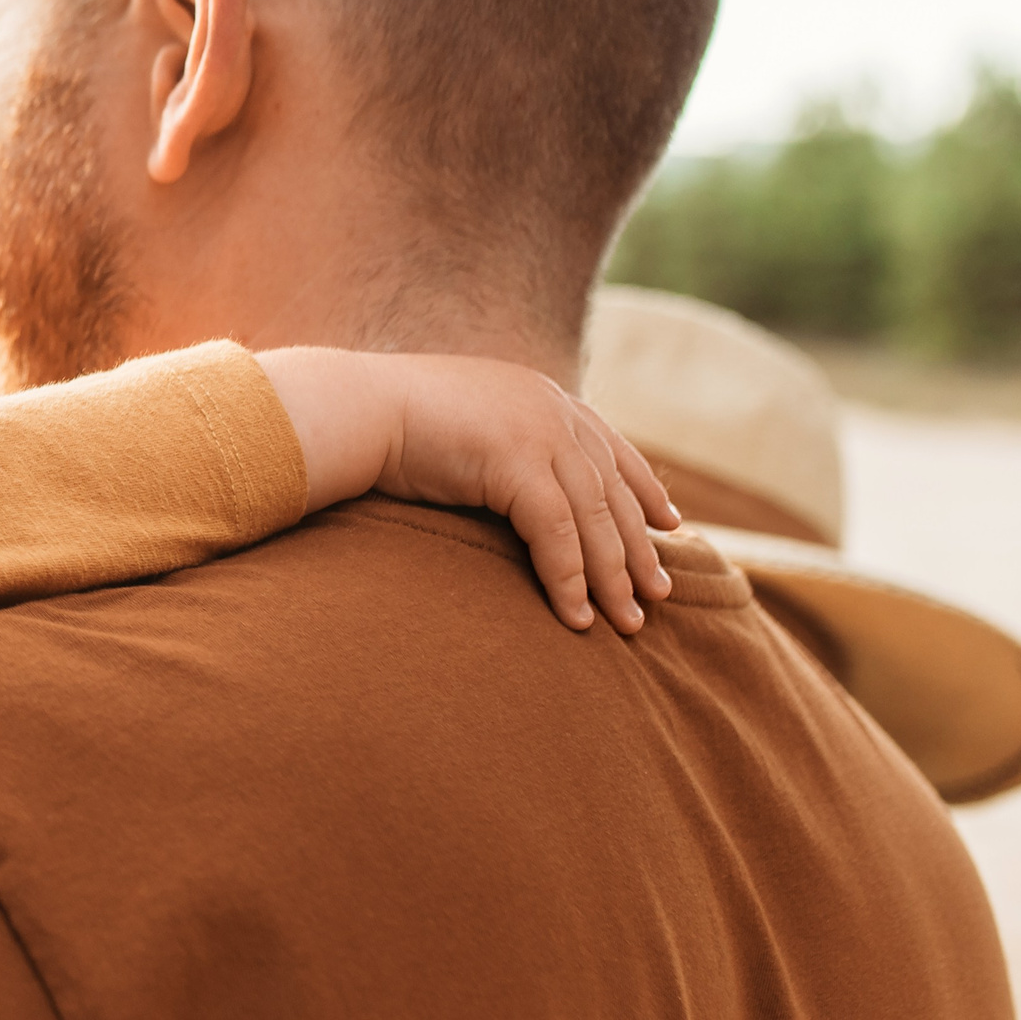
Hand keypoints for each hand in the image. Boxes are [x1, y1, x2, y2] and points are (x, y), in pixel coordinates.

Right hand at [257, 347, 678, 633]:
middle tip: (660, 594)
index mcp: (540, 396)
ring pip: (595, 518)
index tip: (668, 522)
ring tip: (630, 623)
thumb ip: (494, 447)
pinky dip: (570, 579)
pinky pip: (557, 533)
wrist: (353, 409)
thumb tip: (498, 478)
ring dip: (614, 577)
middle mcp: (551, 409)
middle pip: (612, 490)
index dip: (642, 488)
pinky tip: (577, 617)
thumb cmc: (385, 425)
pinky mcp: (517, 461)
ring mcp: (538, 431)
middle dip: (639, 547)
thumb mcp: (458, 428)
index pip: (609, 447)